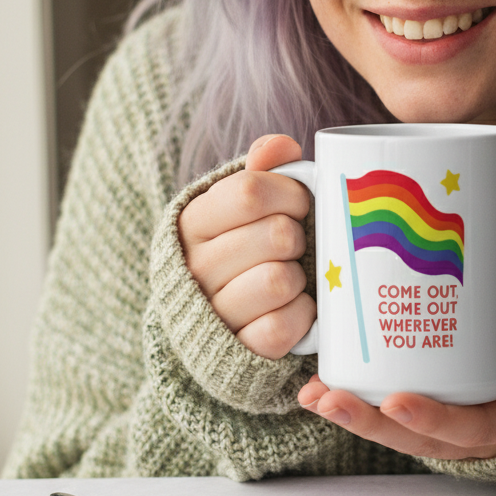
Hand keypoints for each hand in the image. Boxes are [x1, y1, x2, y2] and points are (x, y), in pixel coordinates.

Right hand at [178, 134, 314, 358]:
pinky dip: (302, 315)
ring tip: (293, 275)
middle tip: (296, 244)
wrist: (227, 323)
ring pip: (281, 279)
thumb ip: (264, 169)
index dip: (291, 193)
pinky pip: (284, 325)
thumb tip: (281, 146)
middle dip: (300, 236)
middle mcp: (195, 267)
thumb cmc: (250, 245)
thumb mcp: (246, 205)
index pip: (248, 191)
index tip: (301, 203)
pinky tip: (296, 306)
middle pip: (278, 235)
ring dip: (302, 276)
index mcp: (193, 222)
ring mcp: (215, 312)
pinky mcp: (240, 348)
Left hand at [296, 320, 495, 458]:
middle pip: (417, 440)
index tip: (397, 401)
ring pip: (398, 432)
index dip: (432, 420)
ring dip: (353, 416)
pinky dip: (359, 403)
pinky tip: (323, 386)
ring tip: (313, 394)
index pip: (469, 429)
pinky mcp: (431, 412)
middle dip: (369, 422)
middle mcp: (474, 436)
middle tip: (330, 399)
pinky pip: (392, 415)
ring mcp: (449, 428)